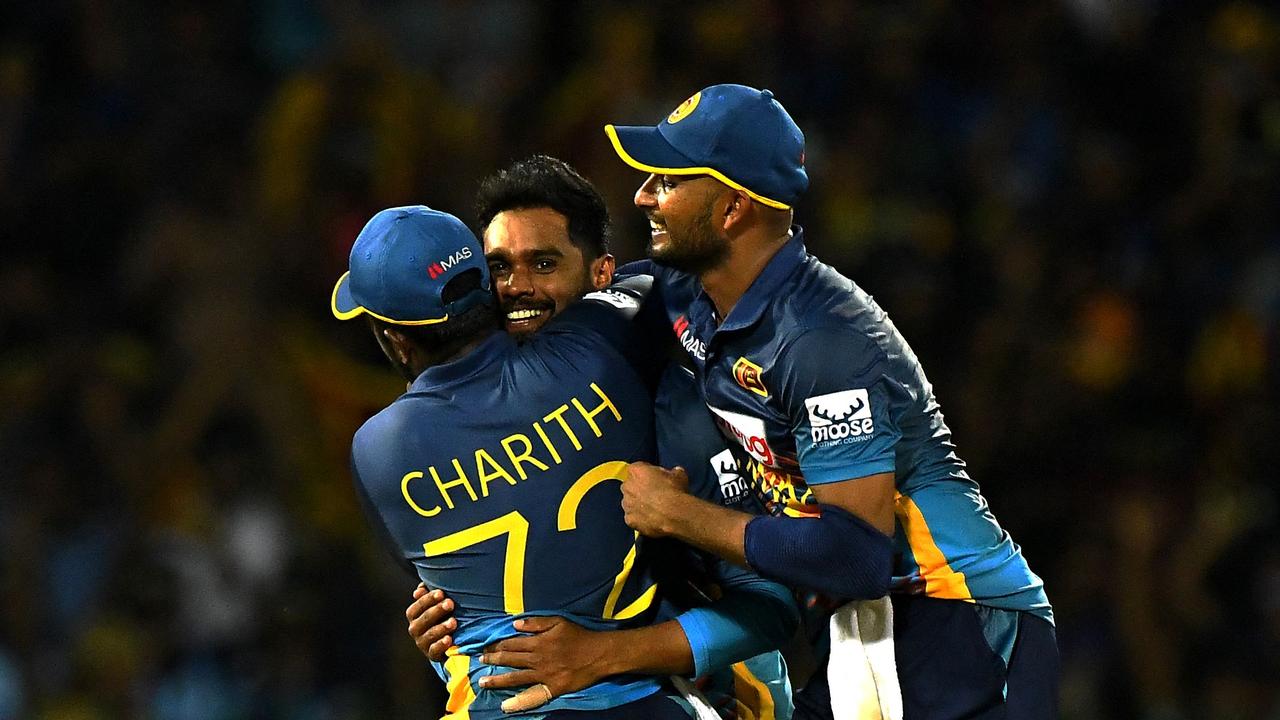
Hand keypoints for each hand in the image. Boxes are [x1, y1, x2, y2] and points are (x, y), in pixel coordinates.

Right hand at [405, 582, 456, 661]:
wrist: (450, 642)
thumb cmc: (442, 616)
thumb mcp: (437, 604)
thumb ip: (430, 595)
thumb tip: (421, 589)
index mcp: (414, 615)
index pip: (417, 607)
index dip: (427, 599)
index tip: (441, 593)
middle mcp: (416, 630)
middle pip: (423, 620)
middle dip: (437, 610)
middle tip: (450, 604)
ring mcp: (423, 643)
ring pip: (429, 635)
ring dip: (441, 627)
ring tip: (454, 622)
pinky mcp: (432, 655)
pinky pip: (434, 651)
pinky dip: (441, 645)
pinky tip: (449, 639)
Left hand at [476, 616, 611, 711]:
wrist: (598, 654)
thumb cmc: (579, 636)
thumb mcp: (558, 622)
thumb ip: (536, 623)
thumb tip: (515, 624)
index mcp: (538, 642)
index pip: (511, 643)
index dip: (496, 645)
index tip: (485, 646)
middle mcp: (537, 659)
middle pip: (510, 659)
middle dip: (492, 659)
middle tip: (479, 660)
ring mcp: (543, 675)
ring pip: (515, 677)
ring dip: (497, 680)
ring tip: (483, 682)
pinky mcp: (551, 688)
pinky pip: (532, 696)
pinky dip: (519, 701)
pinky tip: (506, 706)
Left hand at [620, 462, 689, 536]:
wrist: (673, 514)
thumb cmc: (674, 492)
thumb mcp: (679, 475)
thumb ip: (673, 472)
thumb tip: (676, 473)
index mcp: (636, 471)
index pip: (638, 468)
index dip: (648, 472)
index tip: (656, 477)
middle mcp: (627, 486)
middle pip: (631, 485)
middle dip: (640, 488)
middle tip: (656, 493)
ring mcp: (627, 504)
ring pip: (630, 502)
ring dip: (639, 504)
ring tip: (655, 508)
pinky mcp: (630, 519)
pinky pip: (633, 517)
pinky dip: (640, 518)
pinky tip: (652, 519)